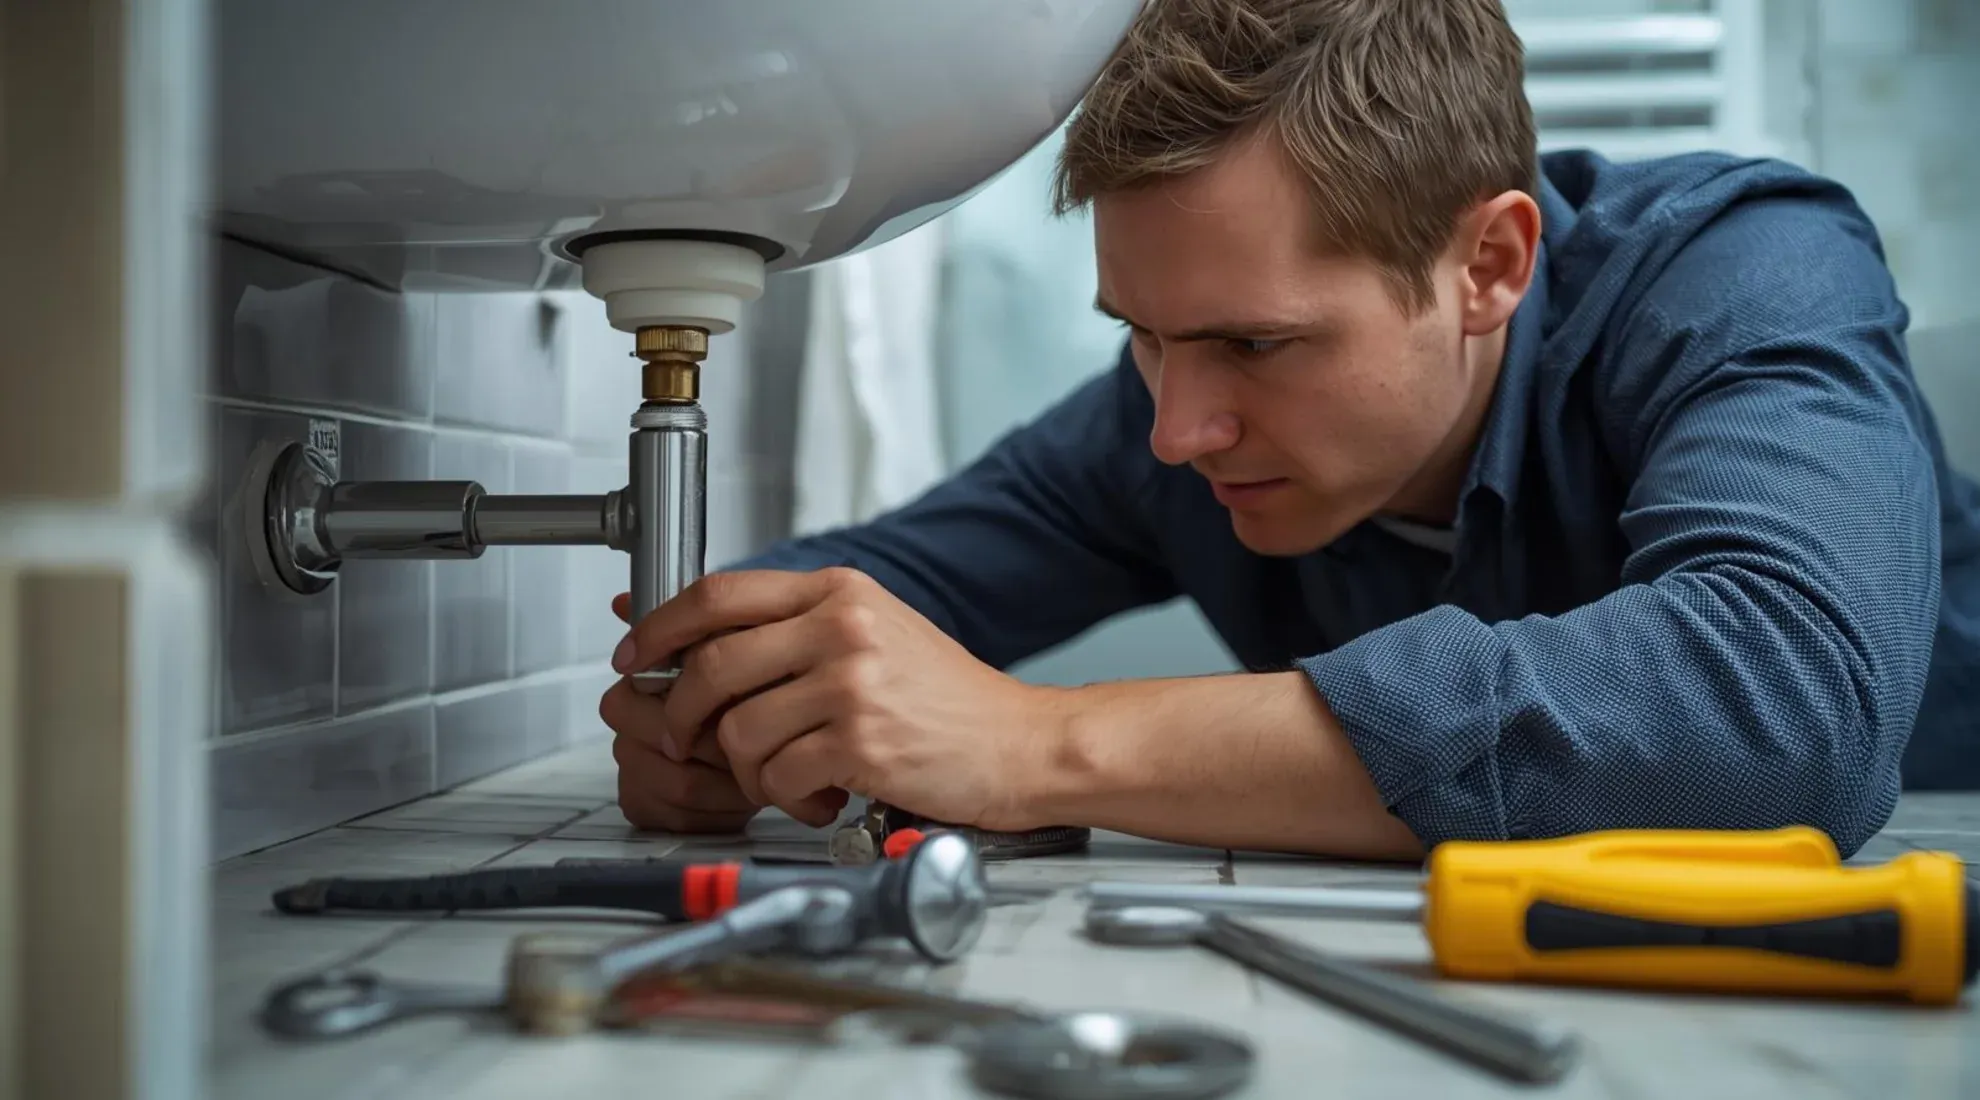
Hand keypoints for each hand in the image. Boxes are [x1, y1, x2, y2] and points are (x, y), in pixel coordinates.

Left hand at [610, 568, 1055, 829]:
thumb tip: (693, 635)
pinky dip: (786, 798)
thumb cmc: (947, 698)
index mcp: (839, 591)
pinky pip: (775, 777)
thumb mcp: (874, 633)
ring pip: (737, 730)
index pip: (718, 593)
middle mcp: (842, 627)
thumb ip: (794, 629)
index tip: (636, 655)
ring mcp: (852, 684)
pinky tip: (820, 795)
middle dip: (683, 714)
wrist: (1021, 742)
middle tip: (687, 739)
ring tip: (785, 775)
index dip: (660, 627)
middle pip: (712, 665)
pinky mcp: (860, 743)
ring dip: (747, 769)